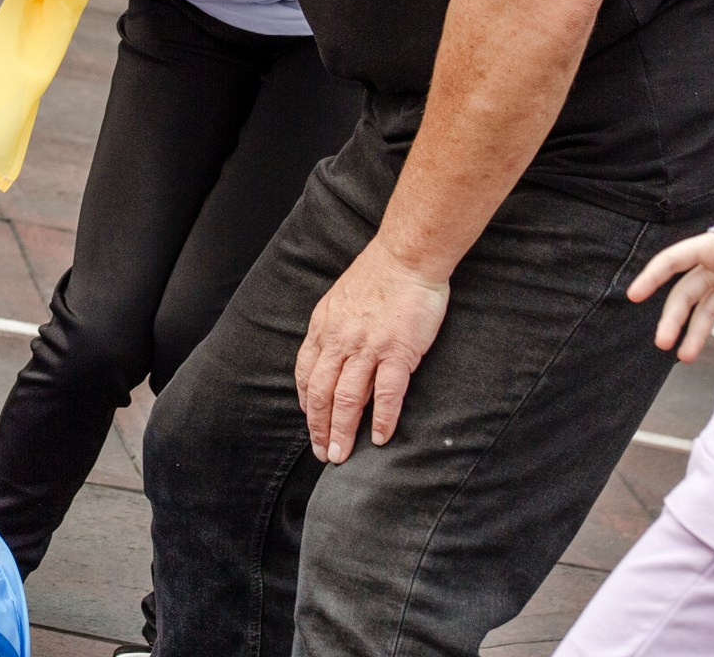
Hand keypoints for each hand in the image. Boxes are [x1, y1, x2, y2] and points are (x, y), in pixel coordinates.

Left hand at [295, 240, 451, 461]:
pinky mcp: (398, 352)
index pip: (306, 373)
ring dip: (342, 431)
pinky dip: (382, 419)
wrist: (406, 257)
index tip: (311, 421)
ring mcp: (368, 348)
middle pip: (322, 393)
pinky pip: (387, 394)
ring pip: (348, 399)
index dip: (307, 403)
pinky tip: (380, 438)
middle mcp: (340, 341)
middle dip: (319, 427)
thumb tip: (332, 356)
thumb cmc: (378, 275)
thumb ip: (333, 329)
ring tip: (341, 455)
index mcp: (324, 327)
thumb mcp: (340, 300)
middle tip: (322, 453)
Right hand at [627, 231, 713, 362]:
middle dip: (671, 319)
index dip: (651, 277)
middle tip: (662, 342)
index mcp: (709, 247)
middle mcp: (710, 264)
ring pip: (699, 308)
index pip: (671, 261)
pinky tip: (699, 344)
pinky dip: (708, 327)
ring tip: (684, 355)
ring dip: (690, 331)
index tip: (634, 295)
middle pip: (683, 293)